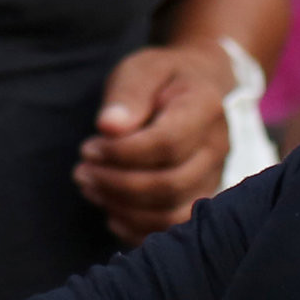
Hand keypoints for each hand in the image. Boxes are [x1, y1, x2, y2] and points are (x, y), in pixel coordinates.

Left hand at [76, 43, 236, 244]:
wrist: (196, 86)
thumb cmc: (163, 78)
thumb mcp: (142, 69)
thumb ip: (128, 95)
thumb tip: (109, 127)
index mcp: (205, 108)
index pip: (166, 144)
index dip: (122, 153)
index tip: (89, 147)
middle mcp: (217, 148)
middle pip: (169, 184)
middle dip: (116, 183)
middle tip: (82, 170)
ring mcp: (214, 177)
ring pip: (172, 213)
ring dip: (123, 207)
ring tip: (90, 187)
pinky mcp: (201, 197)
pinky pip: (174, 228)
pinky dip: (138, 229)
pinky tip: (111, 212)